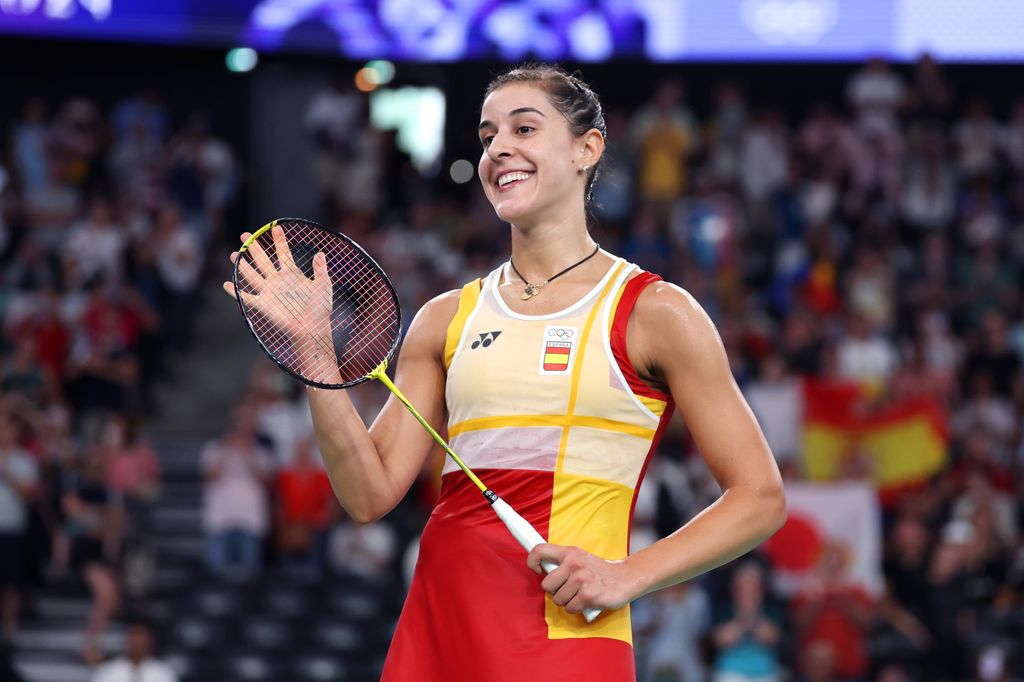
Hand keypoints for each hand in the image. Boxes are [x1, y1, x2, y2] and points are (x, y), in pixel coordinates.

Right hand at [222, 226, 333, 350]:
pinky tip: (227, 283)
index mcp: (292, 274)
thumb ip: (320, 270)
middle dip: (253, 247)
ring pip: (252, 275)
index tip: (275, 228)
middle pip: (263, 260)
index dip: (279, 241)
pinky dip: (236, 291)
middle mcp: (278, 280)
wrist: (313, 328)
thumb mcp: (323, 286)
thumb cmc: (320, 309)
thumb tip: (320, 253)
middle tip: (244, 235)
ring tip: (234, 254)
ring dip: (242, 264)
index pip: (283, 253)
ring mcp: (269, 292)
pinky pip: (246, 297)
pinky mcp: (263, 305)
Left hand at [527, 544, 635, 614]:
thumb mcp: (580, 558)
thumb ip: (563, 562)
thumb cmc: (599, 570)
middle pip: (546, 585)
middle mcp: (574, 564)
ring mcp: (581, 580)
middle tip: (566, 589)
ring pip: (558, 599)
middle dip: (554, 591)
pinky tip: (585, 602)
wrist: (626, 577)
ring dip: (566, 601)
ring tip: (578, 595)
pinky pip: (570, 608)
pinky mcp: (588, 596)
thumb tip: (541, 571)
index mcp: (570, 552)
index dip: (532, 562)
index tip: (538, 571)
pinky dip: (575, 608)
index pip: (540, 550)